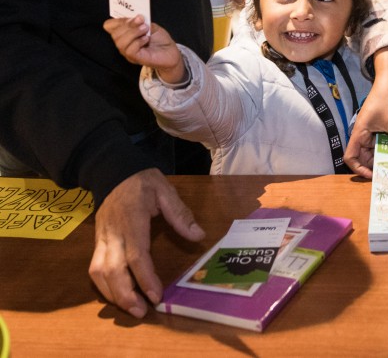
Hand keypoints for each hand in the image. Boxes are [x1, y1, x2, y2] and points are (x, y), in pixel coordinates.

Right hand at [89, 169, 204, 317]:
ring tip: (130, 308)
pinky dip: (103, 285)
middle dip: (125, 295)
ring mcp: (101, 237)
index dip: (145, 277)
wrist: (113, 170)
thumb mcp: (164, 189)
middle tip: (141, 312)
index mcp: (132, 219)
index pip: (136, 254)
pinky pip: (94, 267)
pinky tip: (116, 295)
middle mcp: (112, 232)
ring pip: (98, 272)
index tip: (156, 296)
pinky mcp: (96, 240)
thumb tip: (198, 236)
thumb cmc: (142, 181)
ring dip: (111, 294)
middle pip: (112, 270)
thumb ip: (180, 213)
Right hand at [103, 17, 185, 83]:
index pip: (109, 26)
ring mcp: (129, 52)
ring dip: (133, 32)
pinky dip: (138, 42)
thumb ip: (141, 21)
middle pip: (115, 34)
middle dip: (128, 24)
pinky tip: (146, 39)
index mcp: (125, 33)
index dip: (117, 20)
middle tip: (141, 21)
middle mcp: (124, 43)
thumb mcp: (150, 25)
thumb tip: (135, 18)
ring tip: (145, 29)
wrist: (171, 52)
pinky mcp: (136, 58)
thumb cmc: (160, 39)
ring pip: (120, 43)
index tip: (131, 17)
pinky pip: (129, 50)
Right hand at [344, 47, 387, 178]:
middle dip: (379, 163)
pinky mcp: (381, 127)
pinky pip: (385, 141)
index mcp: (360, 132)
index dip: (358, 168)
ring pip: (378, 149)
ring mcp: (372, 131)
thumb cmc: (386, 98)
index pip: (350, 156)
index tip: (373, 174)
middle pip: (366, 156)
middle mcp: (364, 134)